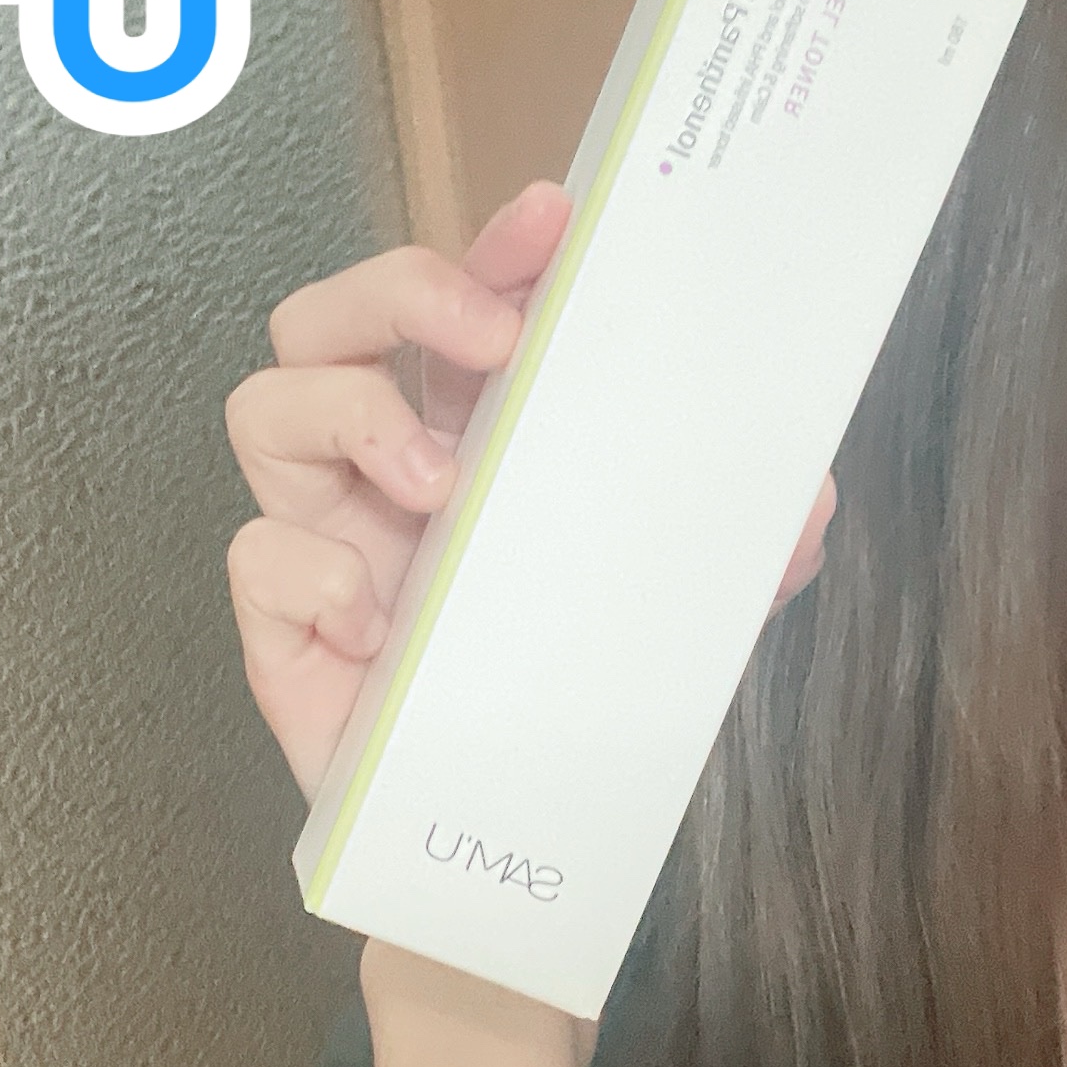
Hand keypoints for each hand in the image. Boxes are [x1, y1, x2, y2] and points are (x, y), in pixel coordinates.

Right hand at [223, 181, 837, 801]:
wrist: (505, 846)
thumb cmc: (567, 703)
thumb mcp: (675, 616)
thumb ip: (740, 554)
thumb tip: (811, 497)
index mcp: (470, 437)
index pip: (457, 308)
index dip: (489, 250)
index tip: (550, 221)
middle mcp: (381, 471)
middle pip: (325, 319)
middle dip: (394, 292)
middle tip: (488, 337)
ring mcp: (324, 542)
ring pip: (263, 408)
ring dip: (348, 416)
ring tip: (437, 486)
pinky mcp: (282, 630)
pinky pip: (255, 556)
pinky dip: (314, 569)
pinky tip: (381, 619)